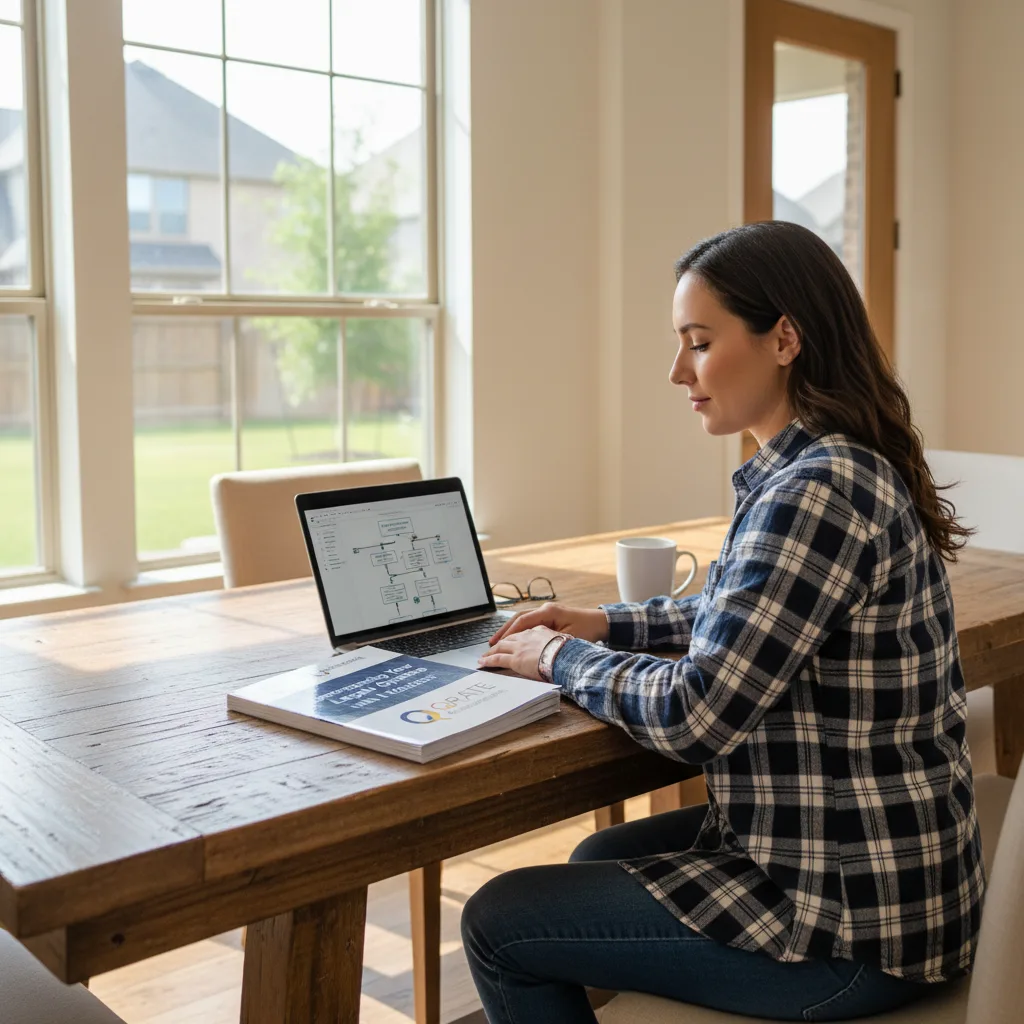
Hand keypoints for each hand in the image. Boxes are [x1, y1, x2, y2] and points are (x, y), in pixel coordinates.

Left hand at [477, 624, 559, 679]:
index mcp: (540, 630)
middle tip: (493, 647)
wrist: (567, 656)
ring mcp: (520, 647)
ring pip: (501, 647)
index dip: (516, 637)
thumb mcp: (565, 641)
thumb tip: (558, 648)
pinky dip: (488, 660)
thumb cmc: (570, 652)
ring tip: (485, 656)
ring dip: (491, 651)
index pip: (524, 632)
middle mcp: (527, 636)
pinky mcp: (515, 659)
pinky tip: (483, 662)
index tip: (512, 641)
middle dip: (500, 642)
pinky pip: (497, 659)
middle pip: (509, 638)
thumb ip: (556, 642)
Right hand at [489, 602, 609, 645]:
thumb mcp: (569, 638)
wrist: (601, 622)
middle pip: (518, 618)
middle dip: (504, 631)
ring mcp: (546, 612)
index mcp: (548, 611)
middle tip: (491, 643)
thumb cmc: (588, 630)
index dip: (509, 633)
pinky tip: (513, 639)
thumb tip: (533, 649)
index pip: (523, 621)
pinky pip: (529, 622)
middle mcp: (545, 609)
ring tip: (497, 641)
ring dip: (509, 630)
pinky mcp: (549, 617)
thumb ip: (550, 641)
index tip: (498, 644)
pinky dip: (519, 630)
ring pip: (522, 620)